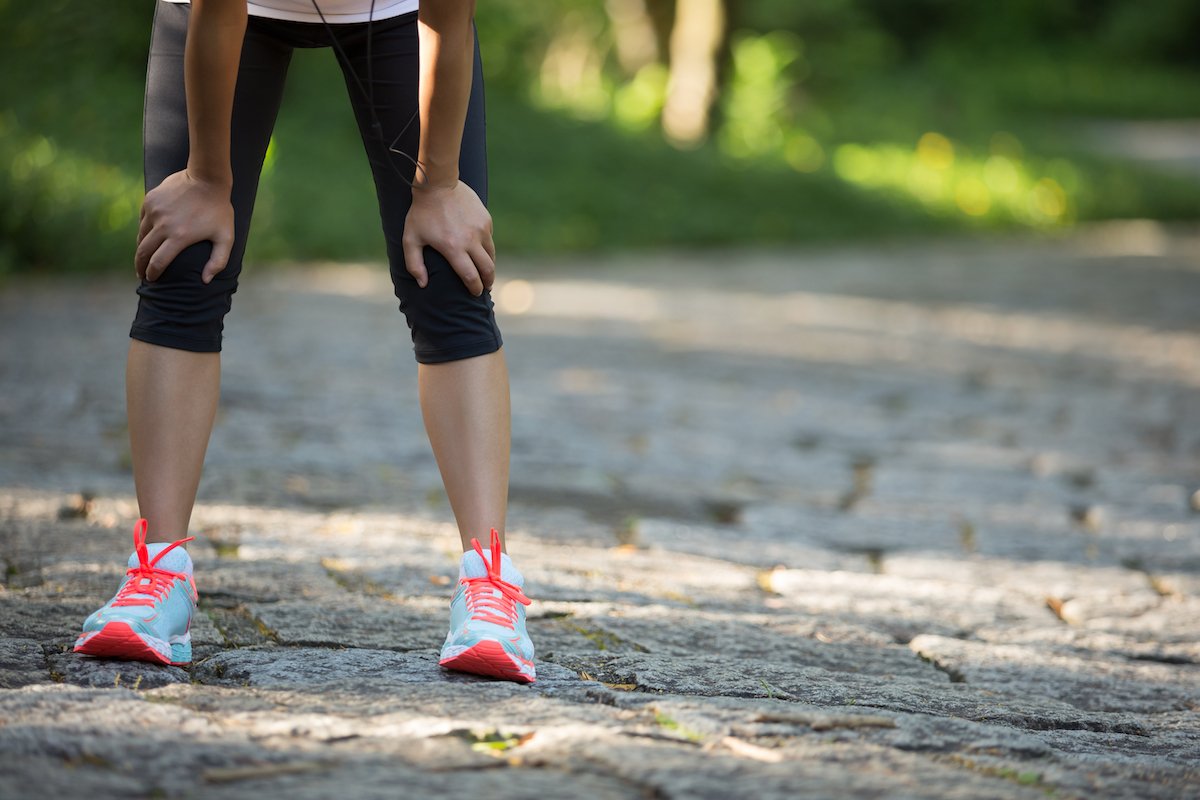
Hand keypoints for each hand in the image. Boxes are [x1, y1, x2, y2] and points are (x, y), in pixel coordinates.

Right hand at [135, 169, 234, 283]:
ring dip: (141, 248)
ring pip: (141, 236)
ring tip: (144, 257)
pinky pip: (142, 220)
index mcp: (179, 237)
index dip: (152, 273)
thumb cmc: (219, 210)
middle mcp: (163, 224)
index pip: (158, 262)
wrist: (207, 178)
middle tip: (141, 274)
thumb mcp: (225, 237)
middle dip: (140, 266)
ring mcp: (154, 211)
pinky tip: (148, 236)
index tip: (151, 280)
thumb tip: (206, 281)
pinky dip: (144, 230)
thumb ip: (218, 261)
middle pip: (143, 251)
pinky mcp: (150, 200)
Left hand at [402, 180, 494, 295]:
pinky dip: (486, 247)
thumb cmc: (421, 213)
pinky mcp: (486, 219)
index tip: (475, 294)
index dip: (475, 288)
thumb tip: (422, 284)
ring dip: (489, 265)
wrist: (437, 184)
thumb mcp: (411, 239)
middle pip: (487, 269)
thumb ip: (414, 264)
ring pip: (491, 254)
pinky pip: (489, 238)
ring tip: (485, 270)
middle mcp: (471, 240)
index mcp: (453, 248)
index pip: (470, 277)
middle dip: (488, 282)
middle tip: (486, 287)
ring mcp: (481, 229)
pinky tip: (480, 248)